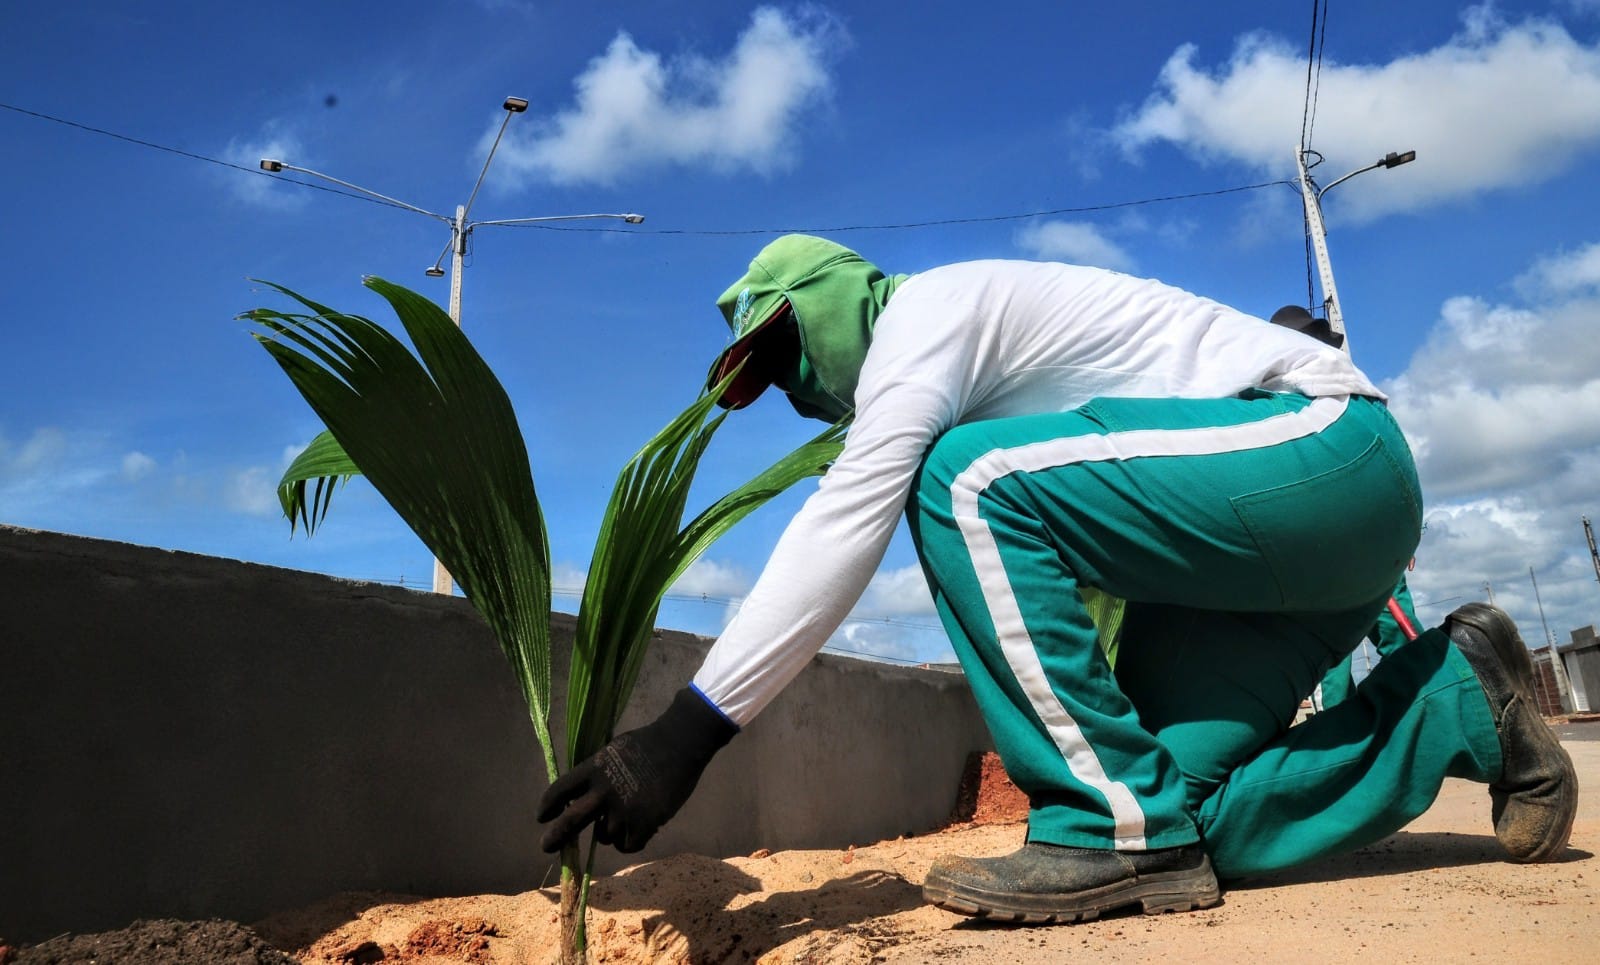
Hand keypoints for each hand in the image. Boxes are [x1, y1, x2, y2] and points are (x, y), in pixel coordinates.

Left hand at [538, 687, 736, 853]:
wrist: (680, 744)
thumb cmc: (646, 743)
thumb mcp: (612, 752)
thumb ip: (597, 774)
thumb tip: (584, 796)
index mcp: (593, 769)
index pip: (559, 790)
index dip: (547, 805)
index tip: (541, 817)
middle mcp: (603, 792)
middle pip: (570, 821)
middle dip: (554, 837)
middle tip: (545, 846)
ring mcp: (623, 810)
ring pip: (604, 836)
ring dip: (609, 833)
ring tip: (624, 819)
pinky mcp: (644, 824)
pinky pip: (627, 845)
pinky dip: (629, 842)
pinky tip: (637, 830)